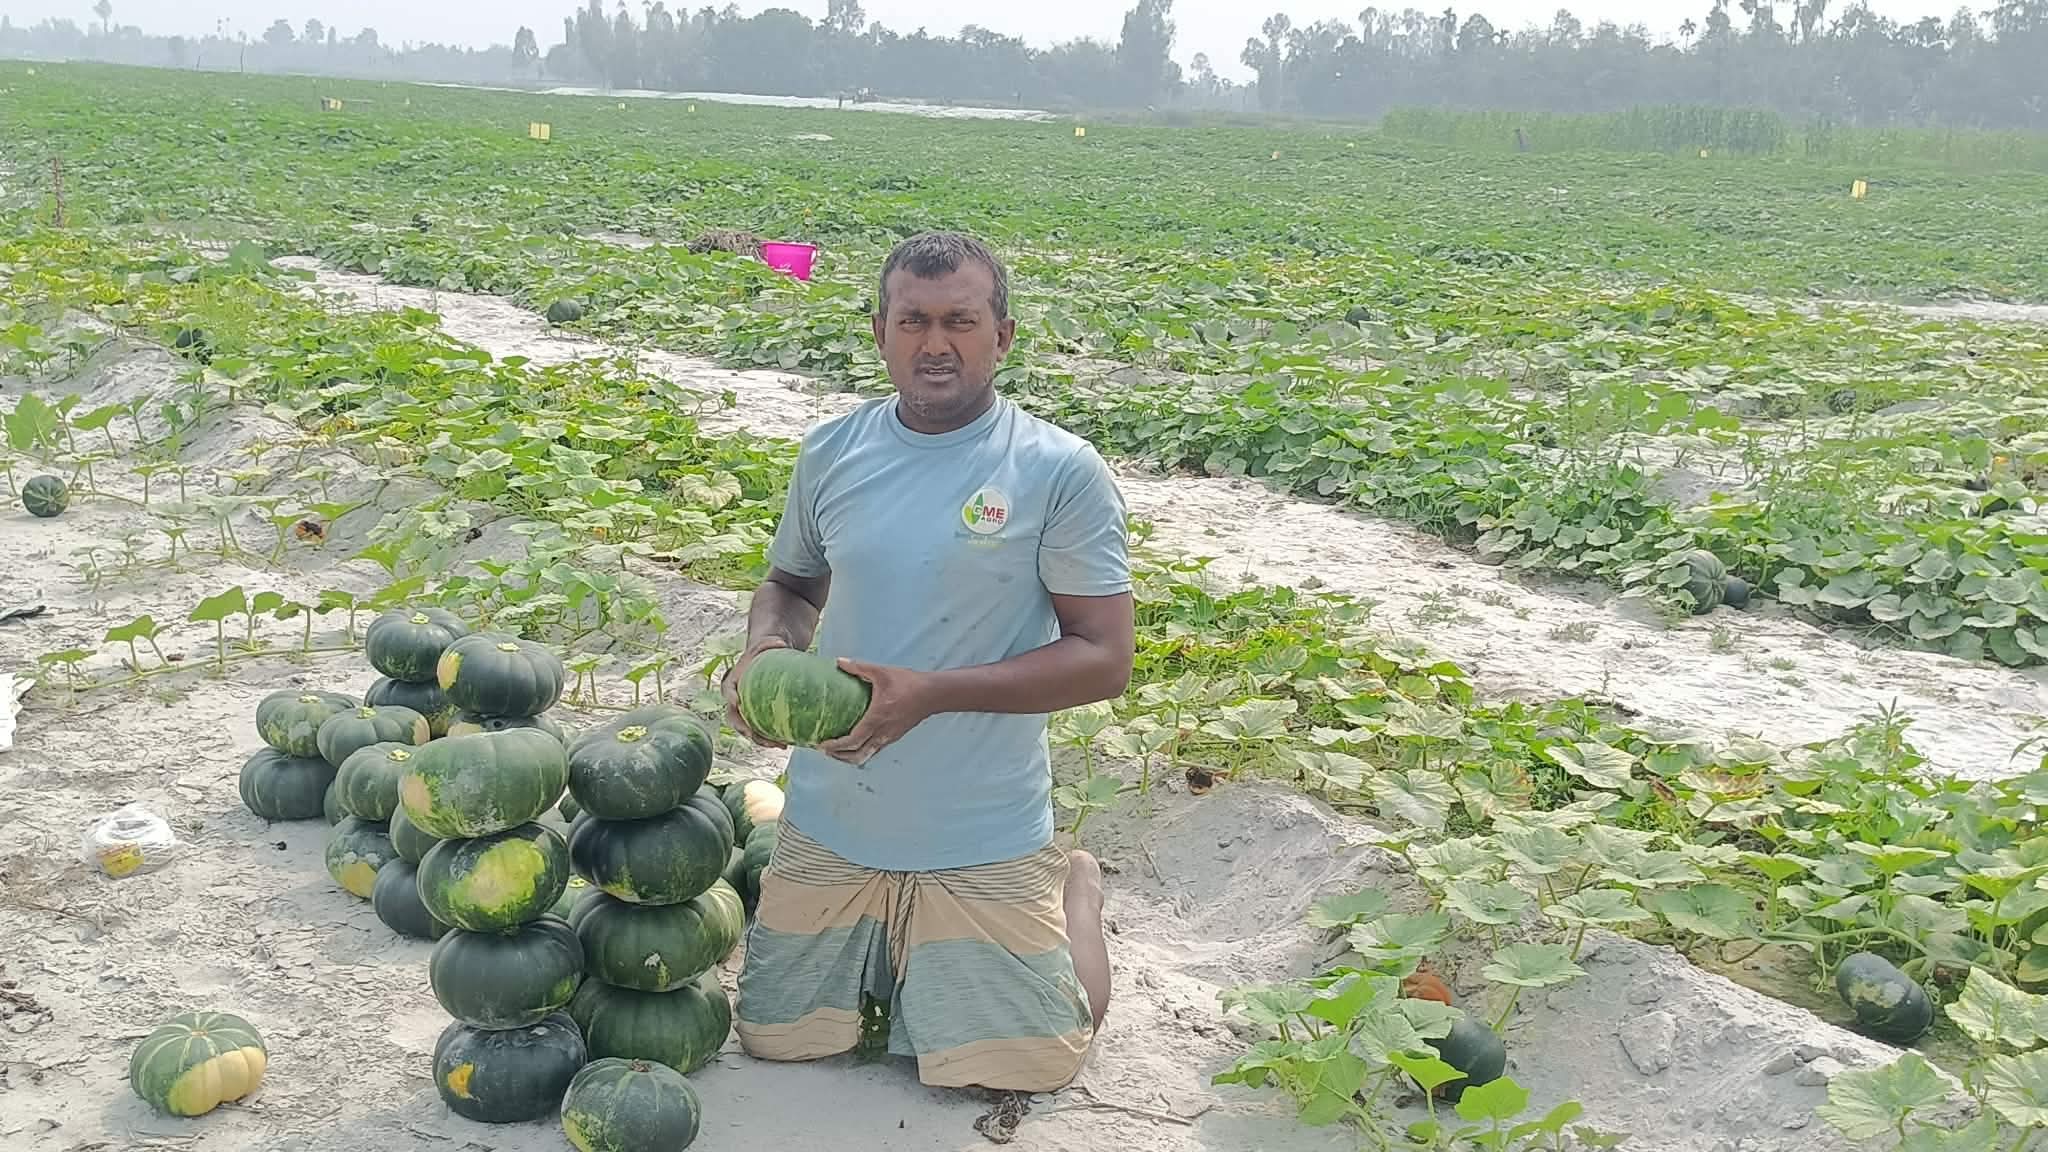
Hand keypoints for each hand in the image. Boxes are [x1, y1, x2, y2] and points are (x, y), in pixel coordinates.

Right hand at [722, 636, 790, 748]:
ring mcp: (747, 711)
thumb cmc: (767, 652)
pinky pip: (762, 732)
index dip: (730, 697)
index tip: (737, 703)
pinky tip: (787, 742)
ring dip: (761, 740)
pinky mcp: (759, 719)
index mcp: (734, 681)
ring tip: (779, 744)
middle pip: (735, 717)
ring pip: (748, 730)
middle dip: (744, 728)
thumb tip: (781, 643)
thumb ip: (769, 642)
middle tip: (755, 734)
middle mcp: (737, 699)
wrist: (772, 662)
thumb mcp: (767, 643)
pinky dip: (772, 739)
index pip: (728, 689)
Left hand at [816, 658, 937, 765]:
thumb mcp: (881, 672)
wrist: (932, 694)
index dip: (836, 746)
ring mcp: (889, 737)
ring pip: (866, 755)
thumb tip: (839, 662)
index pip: (853, 740)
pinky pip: (874, 750)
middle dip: (839, 756)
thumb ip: (859, 668)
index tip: (822, 745)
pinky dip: (861, 751)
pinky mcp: (894, 736)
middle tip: (824, 749)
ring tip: (836, 750)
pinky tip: (854, 744)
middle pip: (857, 755)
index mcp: (877, 718)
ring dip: (849, 756)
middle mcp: (882, 732)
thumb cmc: (908, 683)